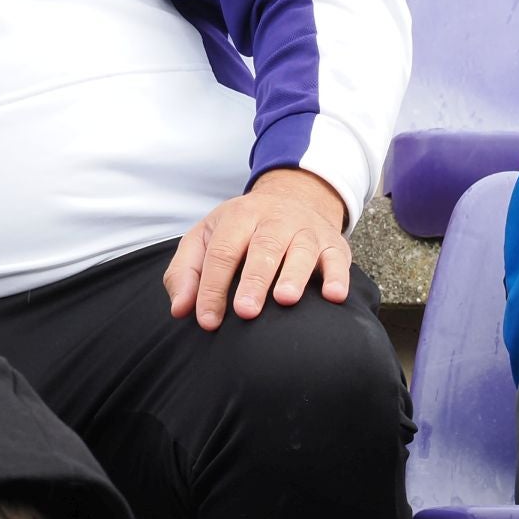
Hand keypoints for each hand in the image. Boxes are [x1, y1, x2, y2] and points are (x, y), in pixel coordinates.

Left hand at [164, 168, 350, 329]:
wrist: (292, 198)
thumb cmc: (241, 229)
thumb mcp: (206, 238)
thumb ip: (187, 272)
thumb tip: (180, 309)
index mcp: (237, 217)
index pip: (221, 253)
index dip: (212, 287)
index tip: (207, 320)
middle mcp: (273, 220)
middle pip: (262, 249)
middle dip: (253, 281)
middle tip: (245, 312)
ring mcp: (305, 231)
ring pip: (301, 251)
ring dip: (293, 275)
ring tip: (285, 300)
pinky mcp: (334, 244)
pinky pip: (338, 258)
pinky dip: (338, 277)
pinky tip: (333, 296)